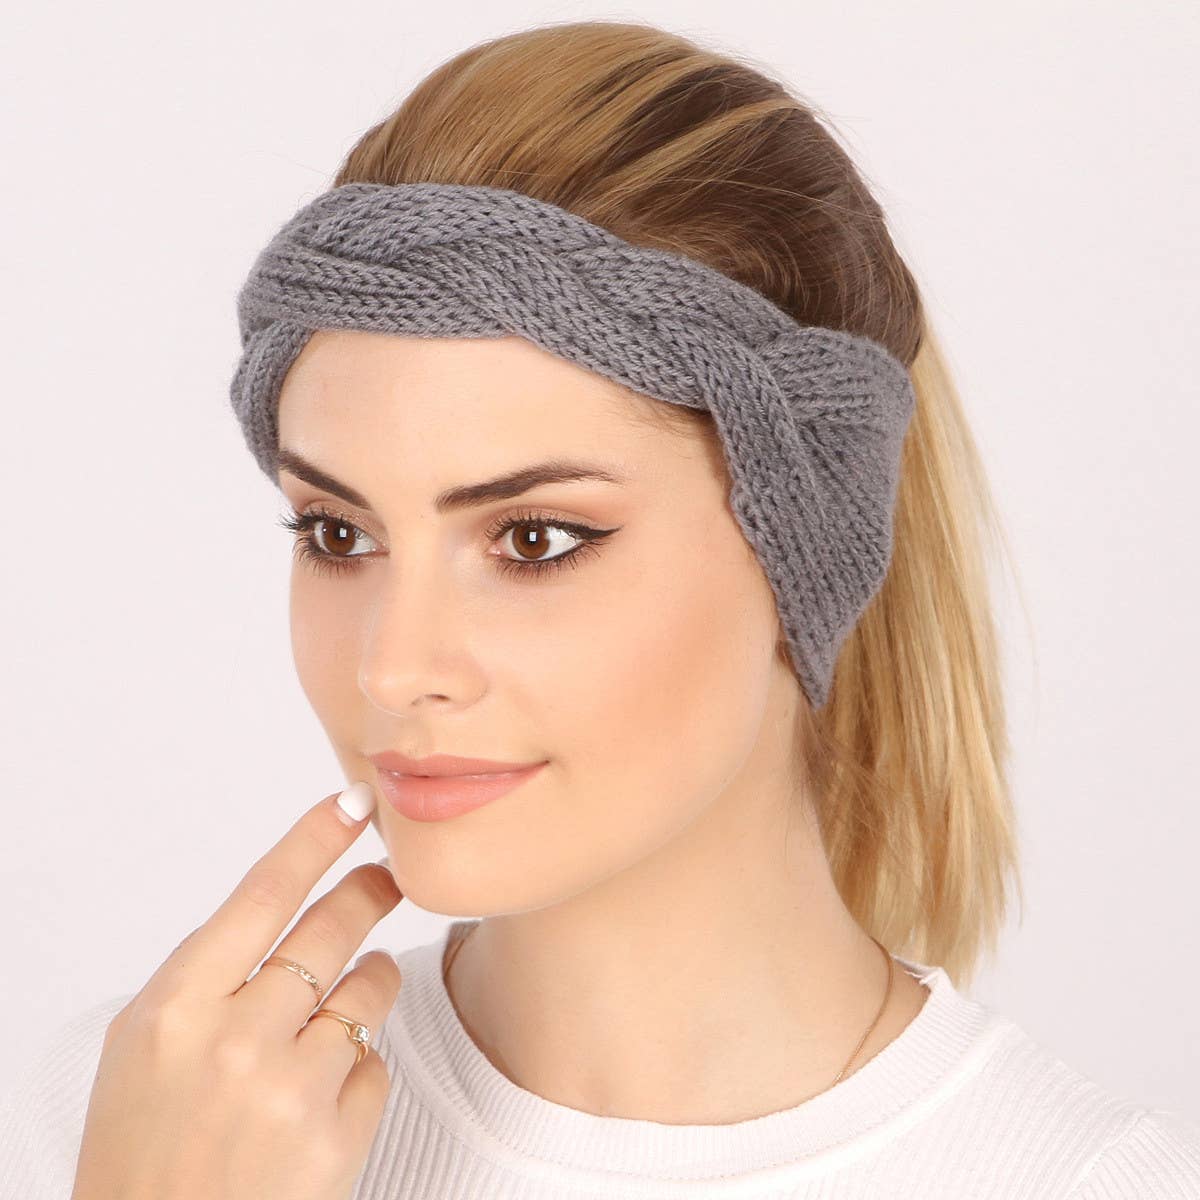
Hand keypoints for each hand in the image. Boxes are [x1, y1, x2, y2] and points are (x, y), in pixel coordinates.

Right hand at [71, 784, 404, 1199]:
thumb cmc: (145, 1153)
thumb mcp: (144, 1050)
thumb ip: (209, 978)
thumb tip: (284, 909)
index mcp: (174, 1009)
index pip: (262, 893)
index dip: (314, 838)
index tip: (353, 802)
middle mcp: (235, 1040)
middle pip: (333, 926)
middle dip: (369, 890)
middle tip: (388, 877)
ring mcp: (292, 1088)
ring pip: (371, 985)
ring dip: (366, 986)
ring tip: (325, 1024)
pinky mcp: (338, 1135)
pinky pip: (376, 1062)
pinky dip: (357, 1070)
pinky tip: (315, 1105)